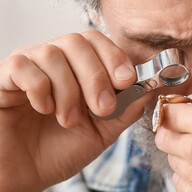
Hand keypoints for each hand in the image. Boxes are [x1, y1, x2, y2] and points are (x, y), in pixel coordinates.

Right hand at [0, 31, 152, 191]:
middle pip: (78, 41)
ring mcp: (27, 67)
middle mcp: (52, 61)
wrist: (21, 176)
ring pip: (52, 53)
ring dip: (68, 90)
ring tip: (68, 120)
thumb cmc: (58, 151)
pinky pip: (22, 66)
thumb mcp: (102, 131)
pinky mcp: (2, 79)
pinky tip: (44, 108)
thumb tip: (150, 87)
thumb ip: (126, 109)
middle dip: (97, 75)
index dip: (115, 57)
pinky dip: (39, 87)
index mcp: (77, 68)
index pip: (98, 42)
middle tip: (102, 108)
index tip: (126, 81)